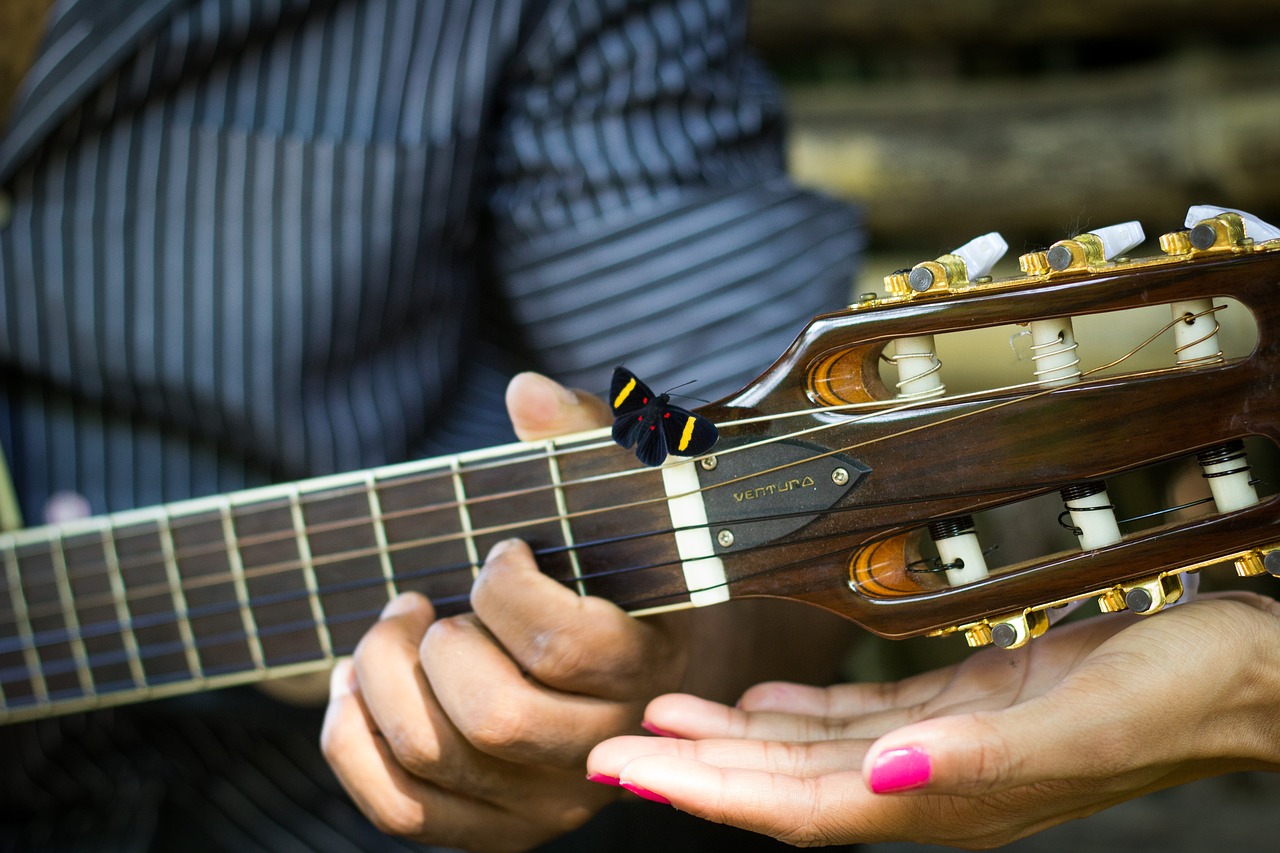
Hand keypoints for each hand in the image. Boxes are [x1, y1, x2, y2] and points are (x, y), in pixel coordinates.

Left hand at [322, 372, 689, 851]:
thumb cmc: (620, 572)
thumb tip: (525, 391)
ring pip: (440, 761)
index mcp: (644, 663)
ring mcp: (549, 798)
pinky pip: (403, 812)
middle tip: (421, 600)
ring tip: (386, 632)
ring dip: (382, 682)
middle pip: (496, 717)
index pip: (564, 646)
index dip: (506, 588)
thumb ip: (582, 440)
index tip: (498, 552)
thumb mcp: (617, 496)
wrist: (650, 663)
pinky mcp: (498, 828)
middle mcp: (604, 745)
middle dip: (434, 644)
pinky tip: (353, 689)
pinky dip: (352, 747)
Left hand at [587, 592, 1279, 848]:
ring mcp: (940, 751)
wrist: (1232, 675)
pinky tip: (758, 703)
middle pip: (782, 788)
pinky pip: (853, 724)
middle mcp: (928, 784)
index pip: (793, 808)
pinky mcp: (957, 713)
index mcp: (943, 795)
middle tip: (607, 745)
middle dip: (692, 770)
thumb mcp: (1080, 718)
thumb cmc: (1170, 691)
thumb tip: (886, 777)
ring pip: (807, 757)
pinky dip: (796, 718)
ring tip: (659, 716)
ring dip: (730, 743)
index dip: (704, 792)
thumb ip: (981, 757)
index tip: (622, 768)